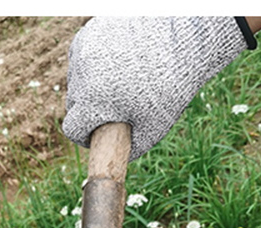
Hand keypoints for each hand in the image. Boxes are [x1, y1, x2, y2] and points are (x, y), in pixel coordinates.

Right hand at [63, 17, 249, 160]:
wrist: (187, 36)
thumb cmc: (171, 84)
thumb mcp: (153, 127)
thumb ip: (130, 149)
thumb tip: (113, 163)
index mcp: (92, 102)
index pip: (72, 129)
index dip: (86, 135)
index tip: (100, 132)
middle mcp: (82, 75)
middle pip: (74, 103)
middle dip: (91, 107)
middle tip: (118, 104)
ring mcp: (84, 50)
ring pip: (78, 79)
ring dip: (92, 84)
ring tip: (121, 79)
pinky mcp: (90, 31)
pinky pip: (83, 55)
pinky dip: (95, 61)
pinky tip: (117, 60)